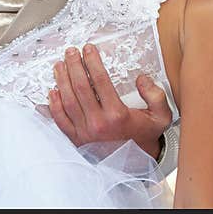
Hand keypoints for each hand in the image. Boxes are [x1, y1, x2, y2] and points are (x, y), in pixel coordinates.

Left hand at [48, 44, 172, 158]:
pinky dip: (53, 105)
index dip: (93, 62)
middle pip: (80, 88)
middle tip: (71, 52)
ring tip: (59, 65)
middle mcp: (98, 124)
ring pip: (67, 101)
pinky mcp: (76, 140)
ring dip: (61, 81)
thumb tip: (141, 79)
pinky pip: (60, 120)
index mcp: (117, 115)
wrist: (135, 164)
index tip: (89, 49)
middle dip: (74, 66)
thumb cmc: (144, 137)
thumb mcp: (160, 117)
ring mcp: (84, 133)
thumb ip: (156, 95)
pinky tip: (52, 91)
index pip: (100, 81)